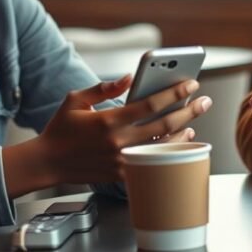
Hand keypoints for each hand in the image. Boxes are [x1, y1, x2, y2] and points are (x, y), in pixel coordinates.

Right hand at [4, 75, 211, 196]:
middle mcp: (118, 141)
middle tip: (204, 102)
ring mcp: (121, 160)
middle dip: (189, 111)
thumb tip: (128, 77)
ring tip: (193, 123)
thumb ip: (103, 87)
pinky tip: (176, 143)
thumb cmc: (61, 129)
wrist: (47, 162)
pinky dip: (167, 152)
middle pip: (164, 125)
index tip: (191, 84)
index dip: (174, 93)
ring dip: (182, 134)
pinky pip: (151, 162)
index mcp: (108, 120)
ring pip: (162, 146)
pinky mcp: (121, 174)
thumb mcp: (75, 99)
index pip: (150, 104)